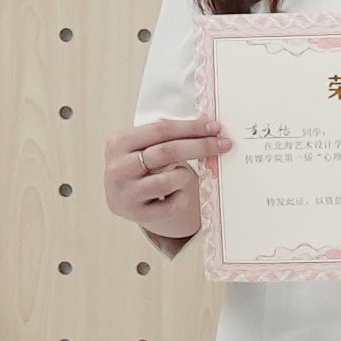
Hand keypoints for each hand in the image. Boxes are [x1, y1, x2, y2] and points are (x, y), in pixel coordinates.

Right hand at [106, 113, 231, 243]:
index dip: (190, 127)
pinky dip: (182, 197)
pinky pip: (173, 205)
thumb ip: (168, 135)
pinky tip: (176, 194)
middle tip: (223, 144)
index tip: (214, 127)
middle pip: (167, 152)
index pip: (160, 130)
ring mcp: (126, 193)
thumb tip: (207, 125)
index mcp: (119, 143)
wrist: (121, 198)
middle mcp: (117, 168)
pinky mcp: (138, 215)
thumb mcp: (143, 145)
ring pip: (169, 180)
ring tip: (183, 176)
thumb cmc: (139, 165)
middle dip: (200, 146)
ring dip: (185, 176)